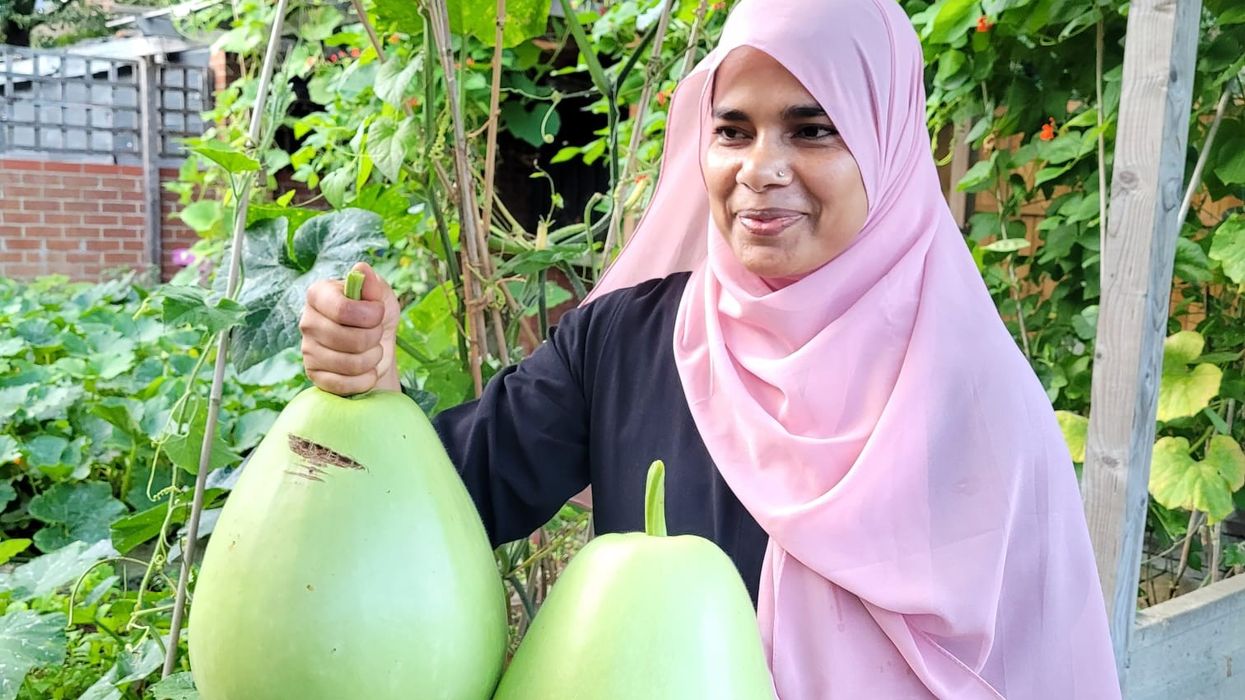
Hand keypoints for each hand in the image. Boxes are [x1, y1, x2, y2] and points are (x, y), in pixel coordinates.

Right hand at [299, 262, 400, 395]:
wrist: (377, 347)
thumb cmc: (377, 317)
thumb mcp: (382, 297)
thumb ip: (373, 284)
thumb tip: (361, 269)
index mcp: (319, 295)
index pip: (343, 309)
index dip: (370, 314)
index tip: (379, 312)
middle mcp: (307, 321)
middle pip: (349, 339)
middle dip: (374, 339)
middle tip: (376, 335)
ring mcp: (307, 350)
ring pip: (348, 364)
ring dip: (372, 360)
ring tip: (373, 352)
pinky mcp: (314, 376)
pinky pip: (343, 385)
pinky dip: (365, 380)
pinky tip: (367, 370)